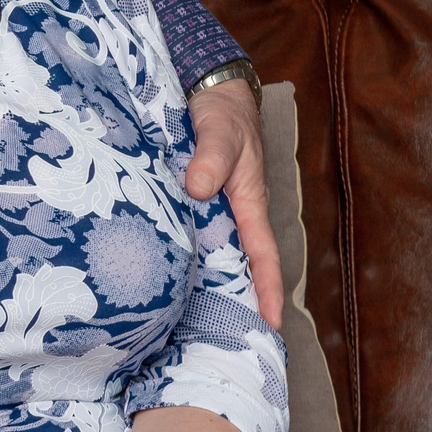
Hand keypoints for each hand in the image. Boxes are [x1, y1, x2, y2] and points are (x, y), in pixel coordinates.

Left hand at [185, 77, 282, 328]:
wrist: (205, 88)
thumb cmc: (222, 113)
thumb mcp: (219, 132)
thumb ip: (210, 158)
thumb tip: (199, 188)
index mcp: (248, 203)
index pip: (263, 256)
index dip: (268, 290)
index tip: (271, 325)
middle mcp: (230, 213)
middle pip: (237, 264)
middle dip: (236, 302)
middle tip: (226, 343)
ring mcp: (208, 209)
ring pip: (209, 253)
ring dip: (204, 283)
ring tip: (189, 326)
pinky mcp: (187, 202)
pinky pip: (187, 235)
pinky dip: (179, 256)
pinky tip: (159, 277)